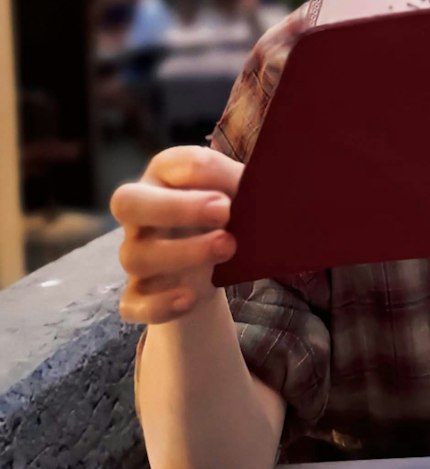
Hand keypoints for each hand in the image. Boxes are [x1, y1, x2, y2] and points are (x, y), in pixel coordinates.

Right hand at [111, 146, 242, 325]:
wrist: (211, 267)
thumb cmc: (226, 217)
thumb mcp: (238, 195)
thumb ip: (245, 187)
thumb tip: (262, 187)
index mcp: (164, 176)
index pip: (169, 164)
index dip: (205, 173)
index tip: (238, 186)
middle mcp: (140, 212)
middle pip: (128, 202)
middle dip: (176, 207)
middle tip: (224, 211)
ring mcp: (134, 253)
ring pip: (134, 256)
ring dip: (182, 254)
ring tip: (228, 248)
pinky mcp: (137, 295)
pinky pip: (132, 304)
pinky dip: (159, 304)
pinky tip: (189, 298)